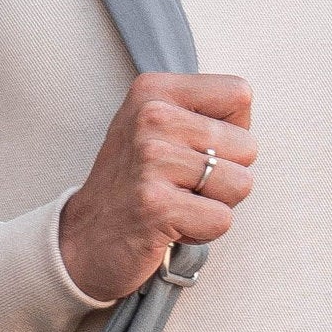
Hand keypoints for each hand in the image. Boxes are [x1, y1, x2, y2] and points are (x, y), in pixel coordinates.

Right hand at [58, 72, 254, 303]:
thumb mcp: (156, 129)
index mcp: (155, 91)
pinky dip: (204, 231)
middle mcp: (151, 116)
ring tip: (178, 203)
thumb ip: (201, 114)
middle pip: (247, 145)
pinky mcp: (156, 204)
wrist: (84, 240)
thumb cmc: (133, 185)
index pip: (239, 94)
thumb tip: (245, 120)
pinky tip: (172, 225)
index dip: (232, 132)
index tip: (195, 151)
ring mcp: (151, 159)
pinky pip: (222, 219)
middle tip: (183, 186)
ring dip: (216, 205)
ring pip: (241, 184)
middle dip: (226, 176)